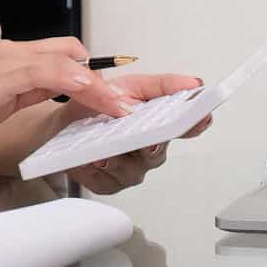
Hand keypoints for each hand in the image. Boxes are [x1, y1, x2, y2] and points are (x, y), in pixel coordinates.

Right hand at [0, 37, 132, 140]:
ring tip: (121, 106)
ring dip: (98, 85)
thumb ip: (31, 89)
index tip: (117, 94)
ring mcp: (9, 59)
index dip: (94, 72)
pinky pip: (47, 71)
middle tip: (129, 102)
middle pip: (72, 53)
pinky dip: (74, 80)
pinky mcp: (3, 74)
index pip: (65, 54)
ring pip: (66, 61)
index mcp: (16, 56)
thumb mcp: (3, 99)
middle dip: (104, 77)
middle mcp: (15, 50)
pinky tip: (90, 93)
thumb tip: (60, 90)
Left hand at [61, 73, 213, 193]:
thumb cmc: (99, 105)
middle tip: (150, 141)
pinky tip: (93, 161)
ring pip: (133, 171)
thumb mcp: (128, 86)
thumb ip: (161, 86)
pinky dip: (98, 171)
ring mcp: (129, 169)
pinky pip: (108, 182)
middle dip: (152, 147)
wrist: (65, 122)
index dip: (195, 123)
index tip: (201, 118)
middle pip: (157, 153)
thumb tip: (193, 83)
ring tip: (106, 153)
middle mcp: (147, 150)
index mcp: (157, 126)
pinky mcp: (108, 183)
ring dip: (119, 161)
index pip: (185, 127)